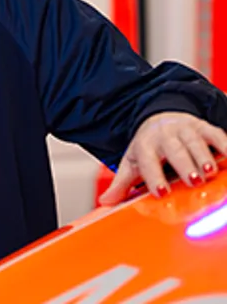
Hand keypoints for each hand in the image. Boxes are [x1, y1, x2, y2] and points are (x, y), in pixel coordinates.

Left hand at [98, 112, 226, 205]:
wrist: (157, 117)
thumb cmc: (147, 147)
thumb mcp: (131, 162)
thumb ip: (121, 184)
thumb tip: (105, 201)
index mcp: (145, 145)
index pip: (147, 160)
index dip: (153, 176)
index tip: (161, 192)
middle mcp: (164, 135)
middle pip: (174, 149)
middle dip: (183, 164)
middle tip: (193, 181)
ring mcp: (184, 129)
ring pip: (194, 141)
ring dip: (203, 155)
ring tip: (210, 172)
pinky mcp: (202, 126)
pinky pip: (214, 133)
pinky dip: (224, 145)